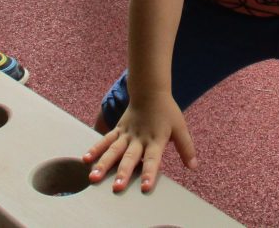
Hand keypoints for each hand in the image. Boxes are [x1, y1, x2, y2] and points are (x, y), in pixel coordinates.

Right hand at [82, 93, 197, 193]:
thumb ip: (186, 148)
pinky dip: (96, 149)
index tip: (145, 187)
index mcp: (155, 140)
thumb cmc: (167, 112)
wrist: (150, 91)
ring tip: (94, 177)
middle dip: (123, 173)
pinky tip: (86, 159)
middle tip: (117, 187)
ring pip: (113, 150)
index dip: (149, 173)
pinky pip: (105, 140)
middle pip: (130, 157)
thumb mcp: (180, 128)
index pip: (152, 159)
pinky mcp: (118, 130)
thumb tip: (193, 167)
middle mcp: (139, 139)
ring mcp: (126, 134)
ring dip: (104, 164)